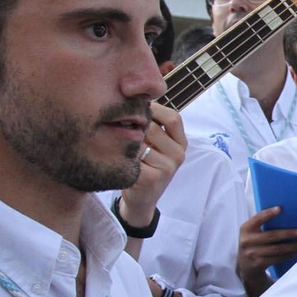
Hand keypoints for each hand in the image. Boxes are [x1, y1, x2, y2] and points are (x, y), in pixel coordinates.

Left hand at [118, 102, 186, 225]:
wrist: (141, 199)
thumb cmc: (145, 166)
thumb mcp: (156, 145)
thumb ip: (153, 126)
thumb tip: (135, 98)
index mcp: (182, 143)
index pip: (173, 117)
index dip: (154, 110)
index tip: (135, 111)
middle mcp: (178, 155)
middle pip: (152, 127)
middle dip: (132, 125)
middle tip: (117, 126)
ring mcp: (167, 168)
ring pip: (139, 142)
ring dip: (124, 141)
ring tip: (115, 143)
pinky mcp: (152, 179)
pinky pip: (132, 158)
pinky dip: (121, 155)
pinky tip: (116, 157)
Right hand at [238, 207, 296, 295]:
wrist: (245, 265)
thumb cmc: (254, 242)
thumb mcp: (252, 232)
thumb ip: (263, 225)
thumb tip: (287, 217)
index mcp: (245, 228)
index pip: (257, 219)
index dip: (268, 214)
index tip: (280, 209)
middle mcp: (247, 241)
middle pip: (271, 236)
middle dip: (288, 234)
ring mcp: (252, 253)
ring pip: (276, 249)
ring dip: (292, 246)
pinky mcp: (258, 263)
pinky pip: (276, 258)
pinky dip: (287, 255)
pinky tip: (295, 252)